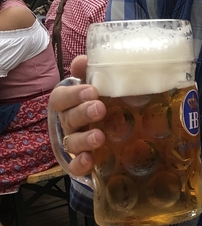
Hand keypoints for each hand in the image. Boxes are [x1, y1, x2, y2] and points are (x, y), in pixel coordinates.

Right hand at [49, 54, 105, 175]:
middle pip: (68, 118)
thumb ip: (93, 72)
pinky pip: (76, 166)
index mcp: (71, 104)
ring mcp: (76, 143)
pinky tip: (90, 160)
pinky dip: (80, 164)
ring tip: (99, 136)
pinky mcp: (82, 162)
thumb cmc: (103, 103)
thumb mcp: (101, 87)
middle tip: (100, 108)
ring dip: (84, 139)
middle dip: (82, 112)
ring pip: (72, 142)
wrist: (114, 136)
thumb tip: (84, 59)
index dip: (73, 94)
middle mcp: (70, 123)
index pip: (61, 97)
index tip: (92, 90)